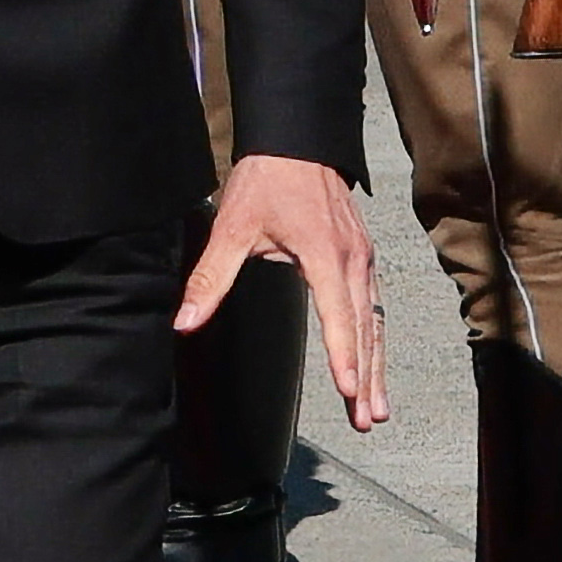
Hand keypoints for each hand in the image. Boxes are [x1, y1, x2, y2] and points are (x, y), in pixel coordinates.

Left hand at [184, 154, 388, 436]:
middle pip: (365, 328)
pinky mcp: (362, 257)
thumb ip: (210, 278)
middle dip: (366, 377)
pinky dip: (375, 341)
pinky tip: (374, 367)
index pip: (338, 314)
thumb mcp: (231, 228)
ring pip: (374, 322)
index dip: (343, 355)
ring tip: (375, 410)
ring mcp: (363, 259)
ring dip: (376, 367)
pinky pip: (373, 307)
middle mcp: (352, 260)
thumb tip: (185, 322)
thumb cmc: (265, 182)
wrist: (298, 142)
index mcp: (324, 254)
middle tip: (366, 420)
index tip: (349, 390)